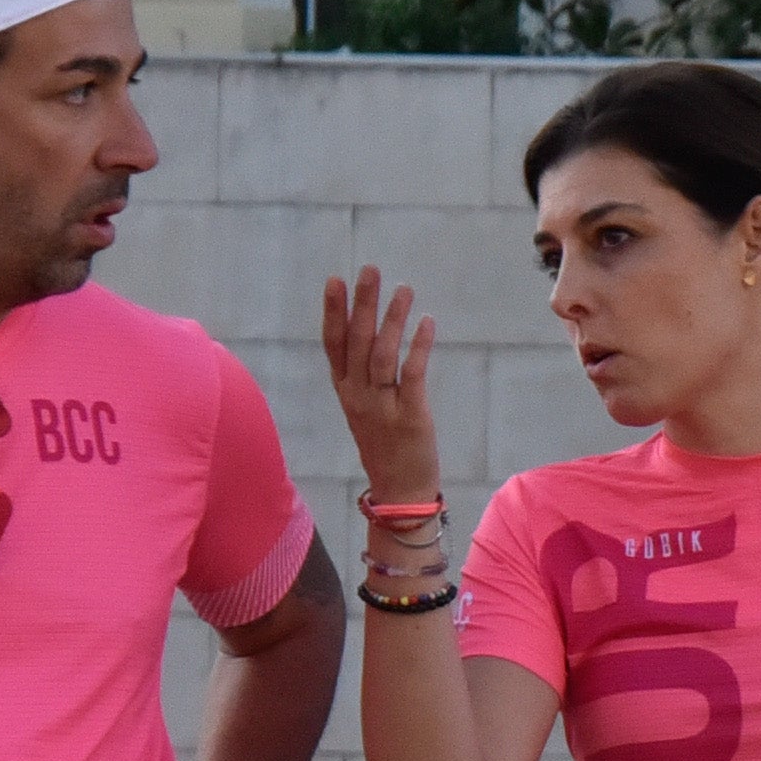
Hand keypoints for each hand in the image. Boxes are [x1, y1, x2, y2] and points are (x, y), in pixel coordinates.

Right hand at [320, 268, 442, 503]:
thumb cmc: (384, 444)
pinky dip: (418, 346)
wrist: (399, 490)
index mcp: (345, 391)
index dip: (333, 312)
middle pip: (357, 342)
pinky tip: (427, 322)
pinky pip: (411, 375)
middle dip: (363, 304)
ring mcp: (382, 407)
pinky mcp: (409, 417)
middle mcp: (358, 396)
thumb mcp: (362, 407)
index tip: (335, 280)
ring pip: (382, 355)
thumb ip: (361, 373)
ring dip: (393, 319)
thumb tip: (368, 329)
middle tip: (370, 270)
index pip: (334, 344)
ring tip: (404, 289)